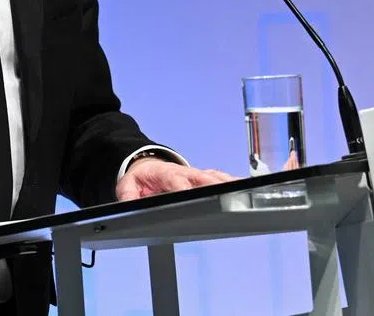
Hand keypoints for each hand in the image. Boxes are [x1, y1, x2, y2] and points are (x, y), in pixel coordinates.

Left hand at [116, 158, 235, 201]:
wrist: (146, 168)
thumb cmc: (141, 179)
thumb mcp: (127, 186)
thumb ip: (128, 196)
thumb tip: (129, 206)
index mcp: (164, 173)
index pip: (175, 179)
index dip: (182, 187)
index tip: (189, 193)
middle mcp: (184, 172)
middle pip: (201, 178)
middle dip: (213, 185)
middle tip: (225, 193)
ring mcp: (195, 175)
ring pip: (214, 177)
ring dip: (228, 183)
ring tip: (244, 190)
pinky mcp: (204, 178)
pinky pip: (220, 179)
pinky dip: (233, 183)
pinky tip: (246, 189)